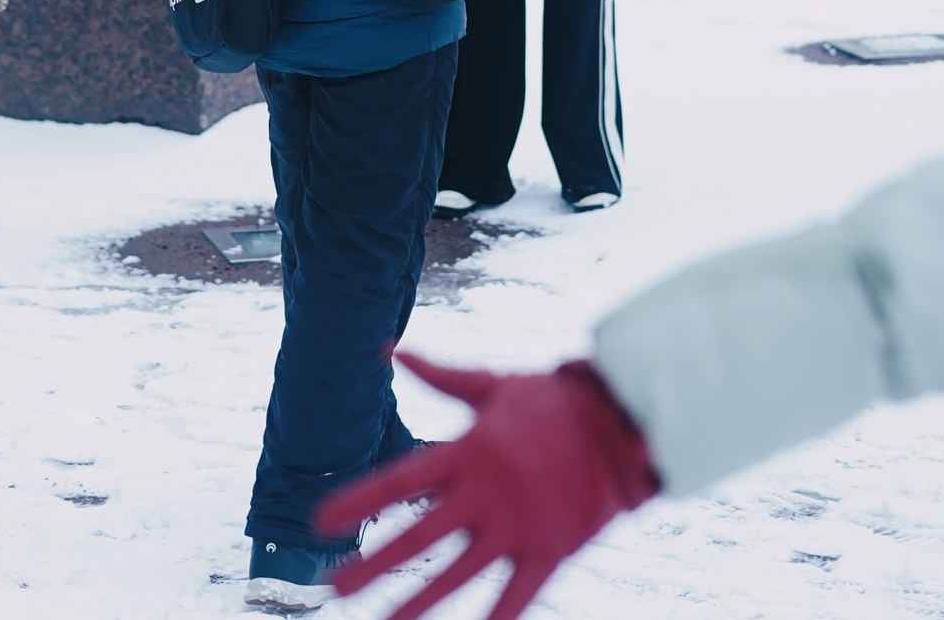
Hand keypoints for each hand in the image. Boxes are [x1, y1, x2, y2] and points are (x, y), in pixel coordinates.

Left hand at [316, 354, 658, 619]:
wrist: (624, 424)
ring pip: (457, 574)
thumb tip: (392, 349)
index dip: (358, 502)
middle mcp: (485, 495)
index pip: (399, 482)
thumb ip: (441, 376)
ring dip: (416, 602)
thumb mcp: (493, 384)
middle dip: (372, 564)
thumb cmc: (553, 400)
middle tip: (332, 587)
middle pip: (417, 538)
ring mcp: (516, 528)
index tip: (320, 522)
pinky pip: (516, 597)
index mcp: (467, 453)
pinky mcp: (549, 552)